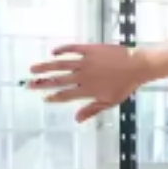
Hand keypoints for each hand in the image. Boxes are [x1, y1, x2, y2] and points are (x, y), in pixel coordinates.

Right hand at [28, 45, 150, 123]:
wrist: (137, 66)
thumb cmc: (125, 85)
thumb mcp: (110, 101)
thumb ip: (92, 109)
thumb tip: (77, 119)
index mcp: (88, 90)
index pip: (65, 95)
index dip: (54, 97)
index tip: (44, 97)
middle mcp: (83, 76)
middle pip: (58, 80)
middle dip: (43, 83)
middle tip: (29, 84)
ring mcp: (85, 62)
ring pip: (61, 64)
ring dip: (46, 66)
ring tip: (33, 68)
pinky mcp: (89, 49)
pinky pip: (72, 49)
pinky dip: (62, 50)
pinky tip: (53, 52)